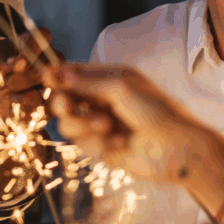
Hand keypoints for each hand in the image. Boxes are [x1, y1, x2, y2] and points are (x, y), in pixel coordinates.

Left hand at [0, 31, 61, 117]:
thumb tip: (17, 63)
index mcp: (31, 42)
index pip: (43, 37)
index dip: (32, 50)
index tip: (18, 65)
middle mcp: (46, 58)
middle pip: (47, 66)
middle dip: (23, 78)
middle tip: (7, 80)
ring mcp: (52, 79)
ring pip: (49, 87)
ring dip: (25, 93)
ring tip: (10, 93)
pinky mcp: (51, 100)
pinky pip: (47, 105)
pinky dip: (27, 106)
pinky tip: (15, 103)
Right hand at [44, 63, 201, 180]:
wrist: (177, 151)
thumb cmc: (156, 112)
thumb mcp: (120, 88)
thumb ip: (86, 82)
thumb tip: (56, 73)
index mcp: (111, 78)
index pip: (75, 73)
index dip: (58, 76)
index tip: (46, 78)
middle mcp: (104, 100)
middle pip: (65, 99)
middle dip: (65, 103)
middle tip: (67, 106)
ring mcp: (101, 125)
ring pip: (69, 124)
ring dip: (85, 125)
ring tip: (108, 127)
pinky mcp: (102, 148)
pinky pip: (83, 145)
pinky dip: (99, 143)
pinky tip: (121, 143)